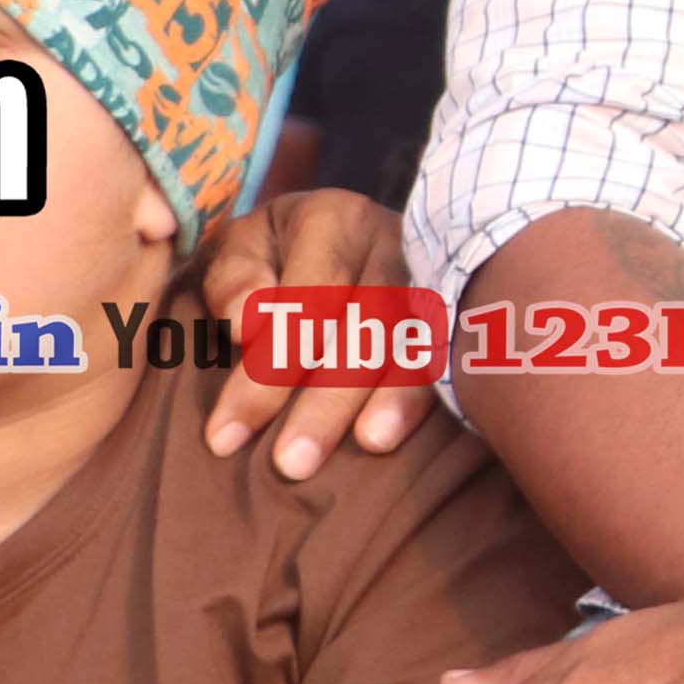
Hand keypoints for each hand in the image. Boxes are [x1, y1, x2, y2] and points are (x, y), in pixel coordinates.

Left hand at [200, 190, 423, 477]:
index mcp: (332, 219)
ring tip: (366, 447)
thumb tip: (247, 324)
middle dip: (327, 399)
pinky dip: (424, 398)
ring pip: (416, 340)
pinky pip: (449, 356)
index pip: (306, 299)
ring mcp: (434, 274)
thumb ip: (233, 279)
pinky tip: (401, 435)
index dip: (268, 370)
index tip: (224, 436)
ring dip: (391, 399)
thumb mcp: (239, 249)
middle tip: (290, 464)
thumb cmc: (274, 254)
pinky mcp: (459, 308)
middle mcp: (392, 241)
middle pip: (367, 323)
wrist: (341, 233)